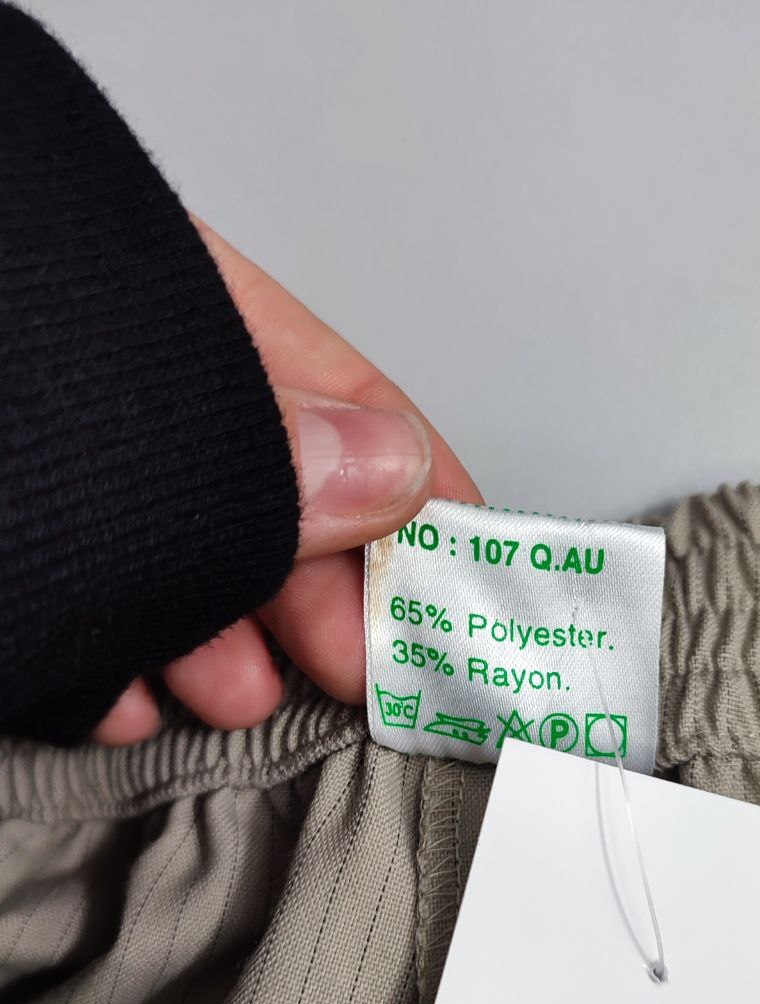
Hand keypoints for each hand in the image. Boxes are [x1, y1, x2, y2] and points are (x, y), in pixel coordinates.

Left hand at [94, 221, 482, 743]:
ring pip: (175, 549)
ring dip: (223, 640)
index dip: (418, 483)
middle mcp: (128, 380)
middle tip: (366, 667)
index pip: (338, 389)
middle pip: (264, 486)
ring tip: (246, 699)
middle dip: (322, 588)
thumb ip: (267, 451)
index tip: (471, 572)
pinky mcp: (22, 539)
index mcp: (177, 303)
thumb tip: (395, 471)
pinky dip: (116, 658)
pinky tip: (126, 700)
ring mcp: (70, 460)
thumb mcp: (149, 416)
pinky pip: (82, 594)